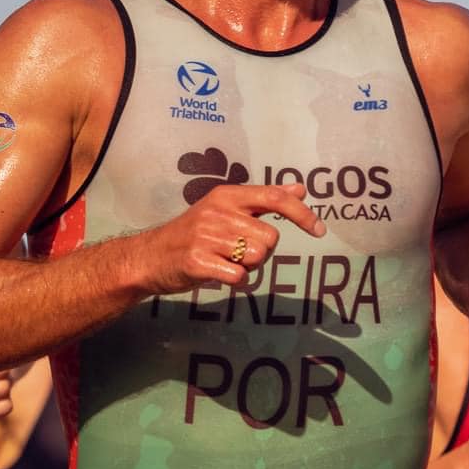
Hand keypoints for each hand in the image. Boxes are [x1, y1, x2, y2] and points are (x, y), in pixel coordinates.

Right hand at [124, 183, 325, 295]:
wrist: (149, 257)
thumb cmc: (192, 233)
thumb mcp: (225, 208)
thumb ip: (263, 199)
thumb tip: (300, 188)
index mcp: (226, 195)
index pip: (274, 198)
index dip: (301, 214)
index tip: (320, 229)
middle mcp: (217, 212)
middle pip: (269, 238)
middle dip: (260, 251)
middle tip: (235, 251)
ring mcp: (206, 237)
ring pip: (257, 258)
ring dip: (247, 265)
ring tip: (224, 259)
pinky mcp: (198, 262)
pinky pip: (240, 276)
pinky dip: (235, 280)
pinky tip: (218, 273)